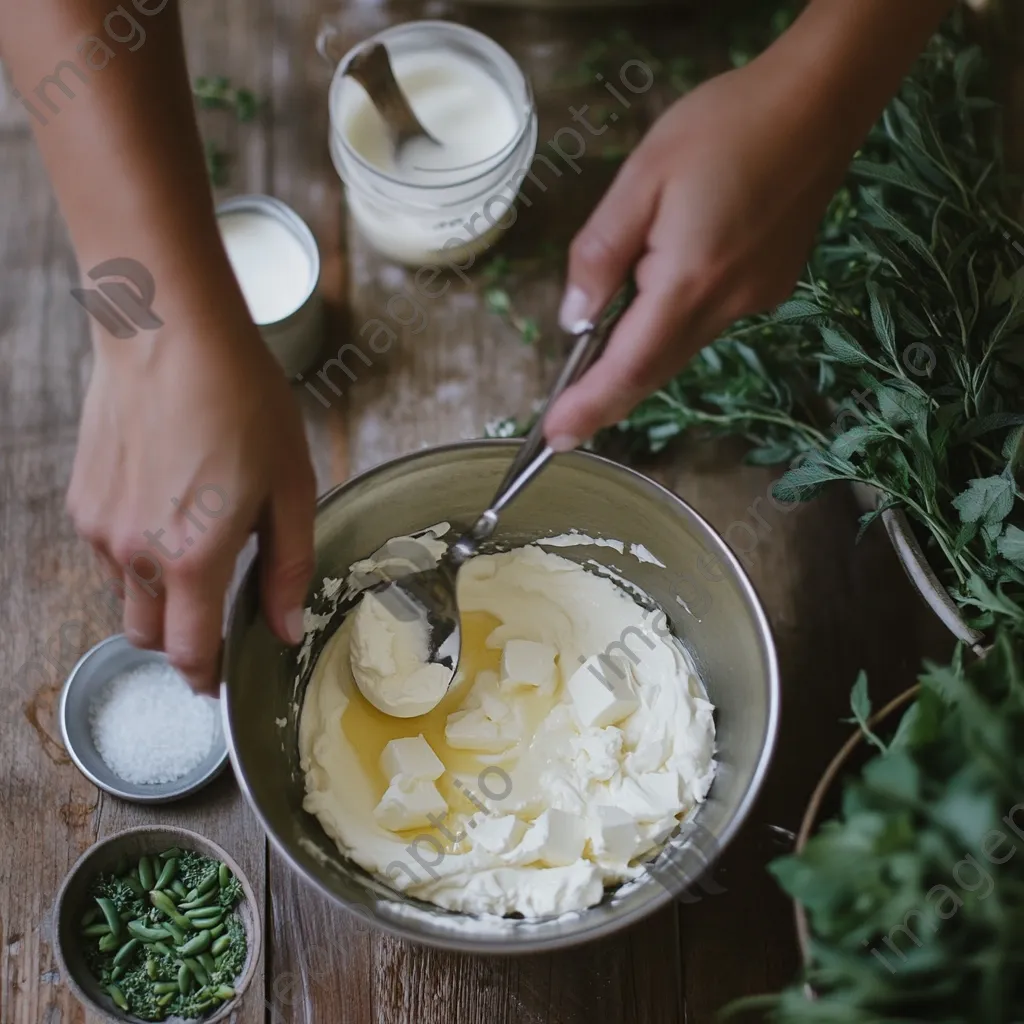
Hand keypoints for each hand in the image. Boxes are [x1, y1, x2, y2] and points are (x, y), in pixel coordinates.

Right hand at [67, 307, 314, 692]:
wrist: (167, 332)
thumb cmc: (242, 402)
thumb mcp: (290, 487)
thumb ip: (288, 568)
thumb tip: (284, 628)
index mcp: (192, 557)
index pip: (189, 653)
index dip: (206, 677)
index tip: (220, 680)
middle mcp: (133, 553)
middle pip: (149, 636)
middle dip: (181, 639)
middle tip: (215, 610)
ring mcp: (99, 527)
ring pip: (126, 595)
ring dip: (158, 592)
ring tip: (196, 538)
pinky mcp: (81, 500)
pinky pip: (109, 552)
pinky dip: (136, 553)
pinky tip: (167, 506)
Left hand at [544, 54, 853, 448]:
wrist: (820, 100)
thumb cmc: (724, 126)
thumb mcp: (640, 179)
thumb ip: (601, 254)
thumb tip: (575, 320)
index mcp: (687, 282)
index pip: (628, 368)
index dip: (589, 408)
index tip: (555, 439)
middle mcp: (726, 306)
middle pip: (655, 371)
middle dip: (607, 398)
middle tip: (565, 421)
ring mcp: (756, 300)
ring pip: (681, 347)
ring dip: (638, 357)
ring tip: (601, 348)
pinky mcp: (773, 287)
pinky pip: (710, 321)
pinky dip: (674, 325)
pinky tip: (665, 288)